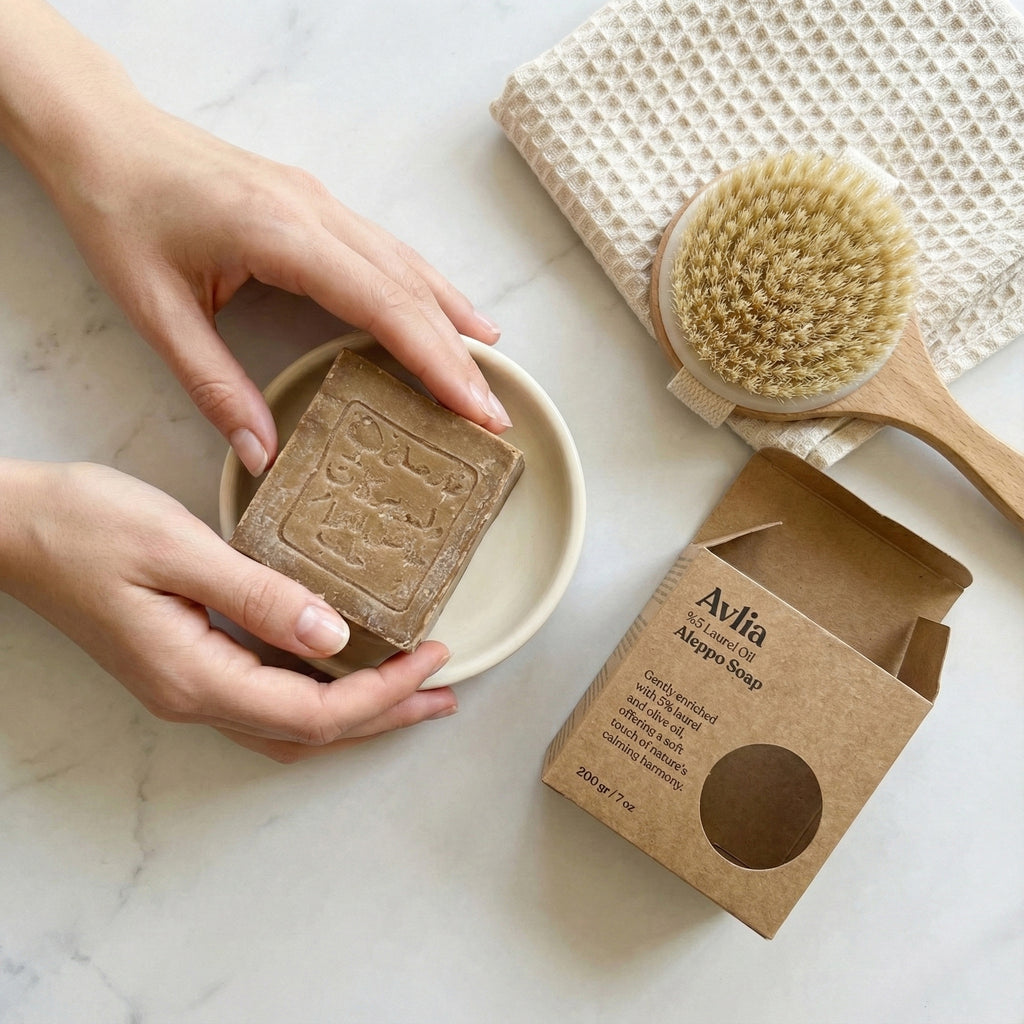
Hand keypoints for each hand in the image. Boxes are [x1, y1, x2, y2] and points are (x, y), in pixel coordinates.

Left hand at [0, 0, 509, 475]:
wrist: (102, 135)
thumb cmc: (121, 213)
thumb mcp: (156, 312)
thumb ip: (214, 387)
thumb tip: (264, 456)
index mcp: (280, 234)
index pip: (382, 304)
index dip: (435, 359)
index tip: (474, 406)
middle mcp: (315, 212)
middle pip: (409, 288)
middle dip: (458, 354)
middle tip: (493, 412)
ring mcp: (321, 203)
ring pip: (407, 264)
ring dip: (452, 318)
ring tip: (489, 368)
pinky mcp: (316, 205)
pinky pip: (388, 251)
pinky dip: (426, 288)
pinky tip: (448, 312)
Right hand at [0, 460, 457, 761]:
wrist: (11, 527)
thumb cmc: (84, 526)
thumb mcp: (177, 549)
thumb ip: (257, 596)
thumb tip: (333, 637)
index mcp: (197, 675)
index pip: (316, 711)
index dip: (385, 693)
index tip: (436, 656)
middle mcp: (193, 697)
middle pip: (310, 733)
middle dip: (384, 716)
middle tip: (445, 694)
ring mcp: (184, 687)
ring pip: (289, 725)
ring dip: (355, 713)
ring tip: (411, 692)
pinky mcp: (182, 665)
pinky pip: (266, 701)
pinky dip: (317, 696)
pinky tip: (340, 672)